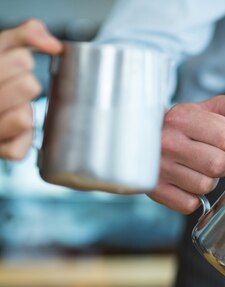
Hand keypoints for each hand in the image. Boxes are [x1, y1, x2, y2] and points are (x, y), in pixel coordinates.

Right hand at [0, 20, 61, 158]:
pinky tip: (11, 130)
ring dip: (25, 112)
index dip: (23, 61)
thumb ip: (26, 35)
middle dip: (28, 84)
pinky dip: (21, 140)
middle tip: (15, 87)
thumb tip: (54, 45)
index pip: (22, 60)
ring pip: (24, 119)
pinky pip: (19, 150)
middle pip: (30, 86)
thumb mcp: (1, 48)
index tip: (13, 64)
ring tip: (11, 107)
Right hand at [148, 94, 224, 213]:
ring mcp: (159, 167)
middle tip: (216, 156)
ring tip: (201, 169)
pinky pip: (189, 204)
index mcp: (182, 118)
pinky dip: (195, 198)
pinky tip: (190, 183)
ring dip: (210, 180)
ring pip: (205, 186)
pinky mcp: (155, 190)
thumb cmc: (189, 124)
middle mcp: (167, 142)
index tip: (224, 140)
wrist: (149, 135)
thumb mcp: (215, 107)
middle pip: (218, 165)